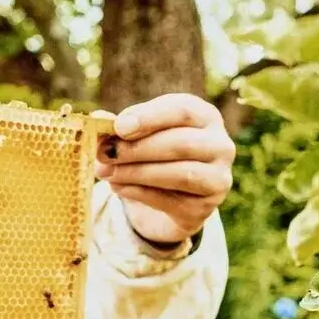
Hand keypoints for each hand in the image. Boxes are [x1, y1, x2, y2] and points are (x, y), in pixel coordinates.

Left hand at [93, 93, 234, 244]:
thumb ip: (119, 127)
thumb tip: (98, 119)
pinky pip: (171, 201)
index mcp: (204, 117)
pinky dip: (140, 193)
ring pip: (181, 173)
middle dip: (137, 148)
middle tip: (104, 153)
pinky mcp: (204, 208)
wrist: (165, 200)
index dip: (150, 117)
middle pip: (182, 143)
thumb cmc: (151, 154)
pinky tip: (118, 187)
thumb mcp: (136, 135)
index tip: (119, 127)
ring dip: (137, 173)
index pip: (183, 110)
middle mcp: (220, 145)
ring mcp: (218, 179)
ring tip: (107, 172)